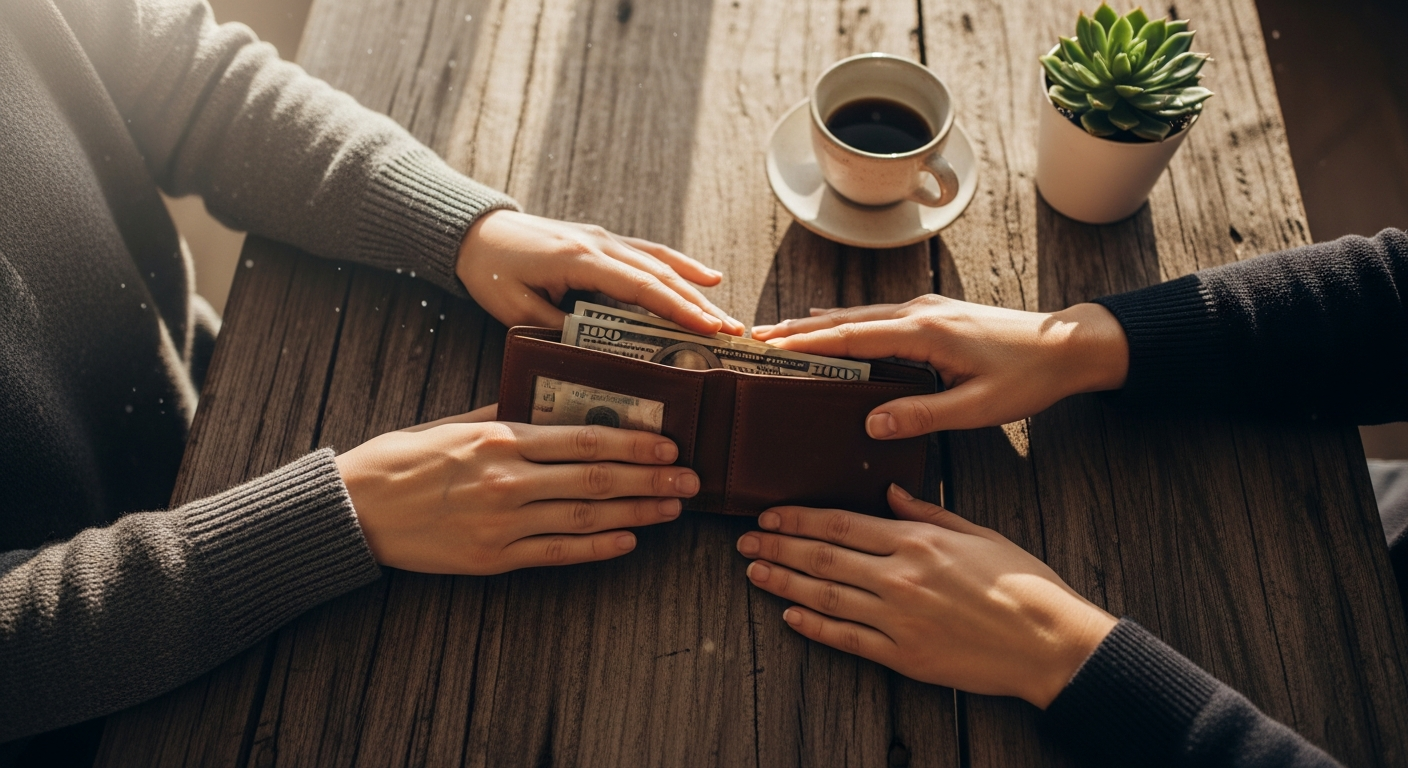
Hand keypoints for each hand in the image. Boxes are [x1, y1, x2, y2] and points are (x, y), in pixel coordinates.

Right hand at [336, 404, 699, 573]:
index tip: (669, 444)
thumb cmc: (401, 461)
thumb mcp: (452, 423)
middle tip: (691, 480)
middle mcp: (506, 481)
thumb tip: (550, 403)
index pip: (582, 439)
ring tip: (672, 509)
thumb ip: (503, 413)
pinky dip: (597, 550)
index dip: (633, 443)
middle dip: (651, 480)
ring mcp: (501, 524)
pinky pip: (556, 554)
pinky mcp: (491, 559)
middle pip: (595, 480)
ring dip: (636, 514)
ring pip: (585, 519)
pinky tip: (628, 542)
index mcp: (498, 439)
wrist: (352, 511)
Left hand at [456, 210, 743, 335]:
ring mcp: (605, 239)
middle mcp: (600, 245)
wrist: (477, 233)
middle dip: (699, 306)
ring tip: (727, 315)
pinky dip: (681, 265)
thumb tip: (599, 351)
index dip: (678, 310)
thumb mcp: (518, 310)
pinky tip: (708, 277)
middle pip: (660, 276)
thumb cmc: (494, 273)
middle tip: (732, 332)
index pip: (641, 287)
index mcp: (580, 261)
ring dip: (696, 290)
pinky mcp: (604, 242)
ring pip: (661, 264)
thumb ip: (560, 327)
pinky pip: (650, 252)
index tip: (709, 329)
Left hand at [736, 485, 1116, 707]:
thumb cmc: (1022, 584)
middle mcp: (900, 577)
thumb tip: (890, 493)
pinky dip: (814, 627)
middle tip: (745, 543)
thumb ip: (927, 513)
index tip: (769, 515)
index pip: (841, 523)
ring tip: (754, 574)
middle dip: (778, 548)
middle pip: (822, 557)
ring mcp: (898, 618)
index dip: (798, 519)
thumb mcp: (977, 533)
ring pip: (825, 596)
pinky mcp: (903, 655)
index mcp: (917, 541)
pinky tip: (791, 616)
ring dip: (784, 583)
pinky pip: (847, 639)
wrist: (1049, 641)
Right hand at [750, 295, 1128, 438]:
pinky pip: (877, 318)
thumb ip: (923, 415)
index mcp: (925, 332)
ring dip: (819, 325)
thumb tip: (872, 425)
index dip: (808, 343)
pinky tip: (832, 327)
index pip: (853, 335)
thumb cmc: (1028, 377)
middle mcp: (919, 313)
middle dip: (800, 329)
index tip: (771, 347)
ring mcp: (926, 311)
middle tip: (757, 337)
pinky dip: (846, 324)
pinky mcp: (934, 317)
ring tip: (780, 333)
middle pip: (846, 319)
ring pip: (860, 315)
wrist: (1069, 346)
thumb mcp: (977, 407)